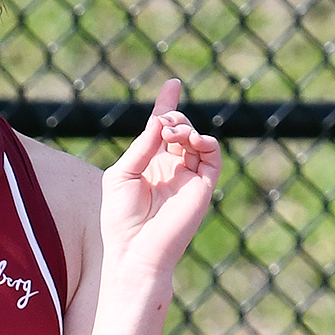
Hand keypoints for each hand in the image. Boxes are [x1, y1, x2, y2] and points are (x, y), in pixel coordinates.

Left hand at [102, 79, 220, 276]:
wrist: (135, 250)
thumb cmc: (121, 217)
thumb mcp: (122, 174)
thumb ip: (141, 147)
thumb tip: (160, 121)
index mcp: (150, 164)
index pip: (162, 129)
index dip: (167, 105)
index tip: (173, 84)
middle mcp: (171, 168)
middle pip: (179, 129)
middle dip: (173, 116)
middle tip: (163, 122)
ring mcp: (188, 177)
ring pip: (197, 139)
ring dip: (186, 128)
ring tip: (173, 133)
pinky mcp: (203, 187)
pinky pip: (213, 157)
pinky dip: (205, 142)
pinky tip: (190, 140)